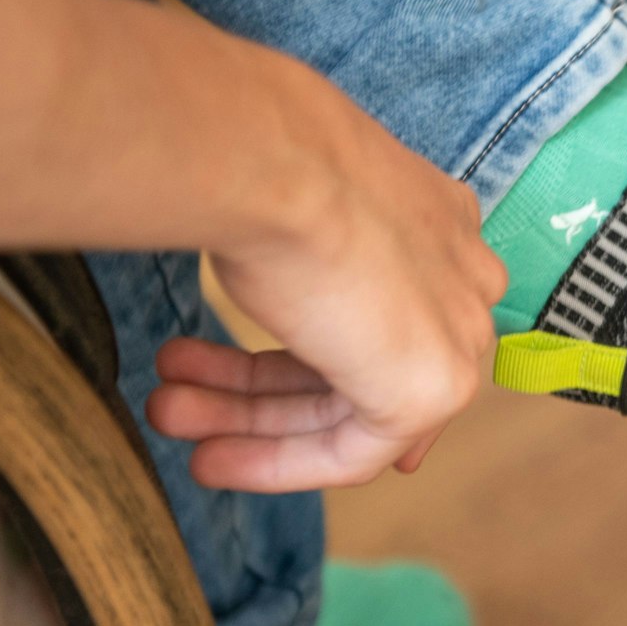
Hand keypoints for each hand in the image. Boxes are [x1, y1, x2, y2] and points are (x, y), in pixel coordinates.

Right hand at [145, 64, 506, 491]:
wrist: (270, 163)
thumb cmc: (268, 163)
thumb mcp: (290, 203)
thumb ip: (309, 255)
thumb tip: (293, 304)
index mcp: (442, 222)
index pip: (393, 312)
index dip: (324, 359)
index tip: (261, 395)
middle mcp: (463, 278)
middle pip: (359, 359)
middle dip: (256, 387)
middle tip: (174, 391)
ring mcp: (456, 335)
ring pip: (349, 404)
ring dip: (248, 419)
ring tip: (164, 414)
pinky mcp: (432, 389)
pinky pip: (355, 450)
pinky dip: (278, 462)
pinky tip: (208, 459)